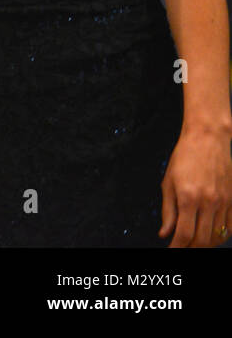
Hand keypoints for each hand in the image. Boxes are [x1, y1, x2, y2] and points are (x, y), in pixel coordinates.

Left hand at [159, 126, 231, 246]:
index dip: (177, 247)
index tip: (171, 250)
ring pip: (217, 235)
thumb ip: (167, 211)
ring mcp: (224, 202)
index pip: (184, 234)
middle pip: (203, 239)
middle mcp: (209, 202)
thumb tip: (164, 233)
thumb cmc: (184, 157)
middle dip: (191, 248)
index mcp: (188, 198)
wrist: (208, 139)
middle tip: (182, 248)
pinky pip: (230, 226)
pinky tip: (211, 234)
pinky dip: (221, 235)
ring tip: (194, 243)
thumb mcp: (168, 182)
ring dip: (205, 243)